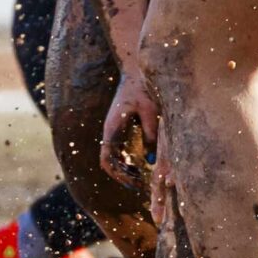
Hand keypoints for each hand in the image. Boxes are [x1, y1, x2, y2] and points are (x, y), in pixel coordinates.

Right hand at [101, 66, 159, 188]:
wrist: (135, 72)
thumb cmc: (143, 88)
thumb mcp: (150, 112)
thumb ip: (151, 134)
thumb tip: (151, 161)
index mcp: (112, 129)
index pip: (106, 160)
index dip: (118, 175)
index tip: (133, 182)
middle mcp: (109, 132)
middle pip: (109, 163)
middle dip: (122, 176)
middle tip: (141, 185)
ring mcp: (113, 131)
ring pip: (113, 158)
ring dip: (124, 170)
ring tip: (141, 179)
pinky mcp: (120, 129)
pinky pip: (119, 151)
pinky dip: (127, 161)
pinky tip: (140, 165)